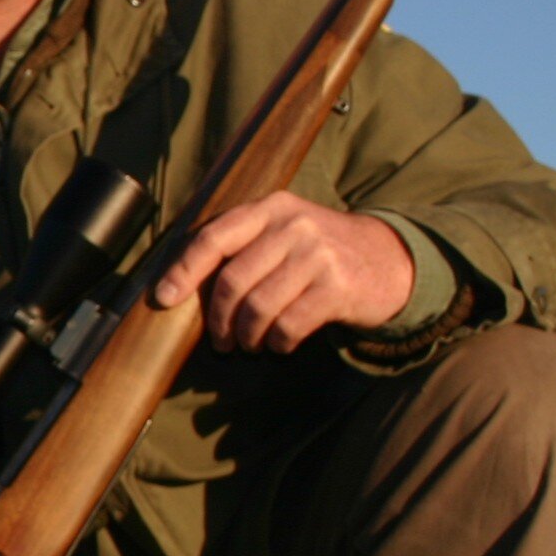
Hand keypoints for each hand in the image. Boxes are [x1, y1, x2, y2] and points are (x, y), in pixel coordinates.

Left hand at [151, 194, 412, 353]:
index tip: (163, 298)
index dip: (183, 270)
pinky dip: (277, 343)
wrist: (391, 261)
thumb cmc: (321, 254)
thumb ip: (243, 247)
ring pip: (257, 308)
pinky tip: (279, 345)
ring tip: (249, 345)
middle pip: (231, 281)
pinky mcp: (338, 287)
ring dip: (246, 336)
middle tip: (221, 342)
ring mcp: (318, 255)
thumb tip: (182, 287)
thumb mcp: (285, 232)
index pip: (214, 238)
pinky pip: (288, 326)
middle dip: (218, 320)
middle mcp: (294, 226)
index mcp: (271, 209)